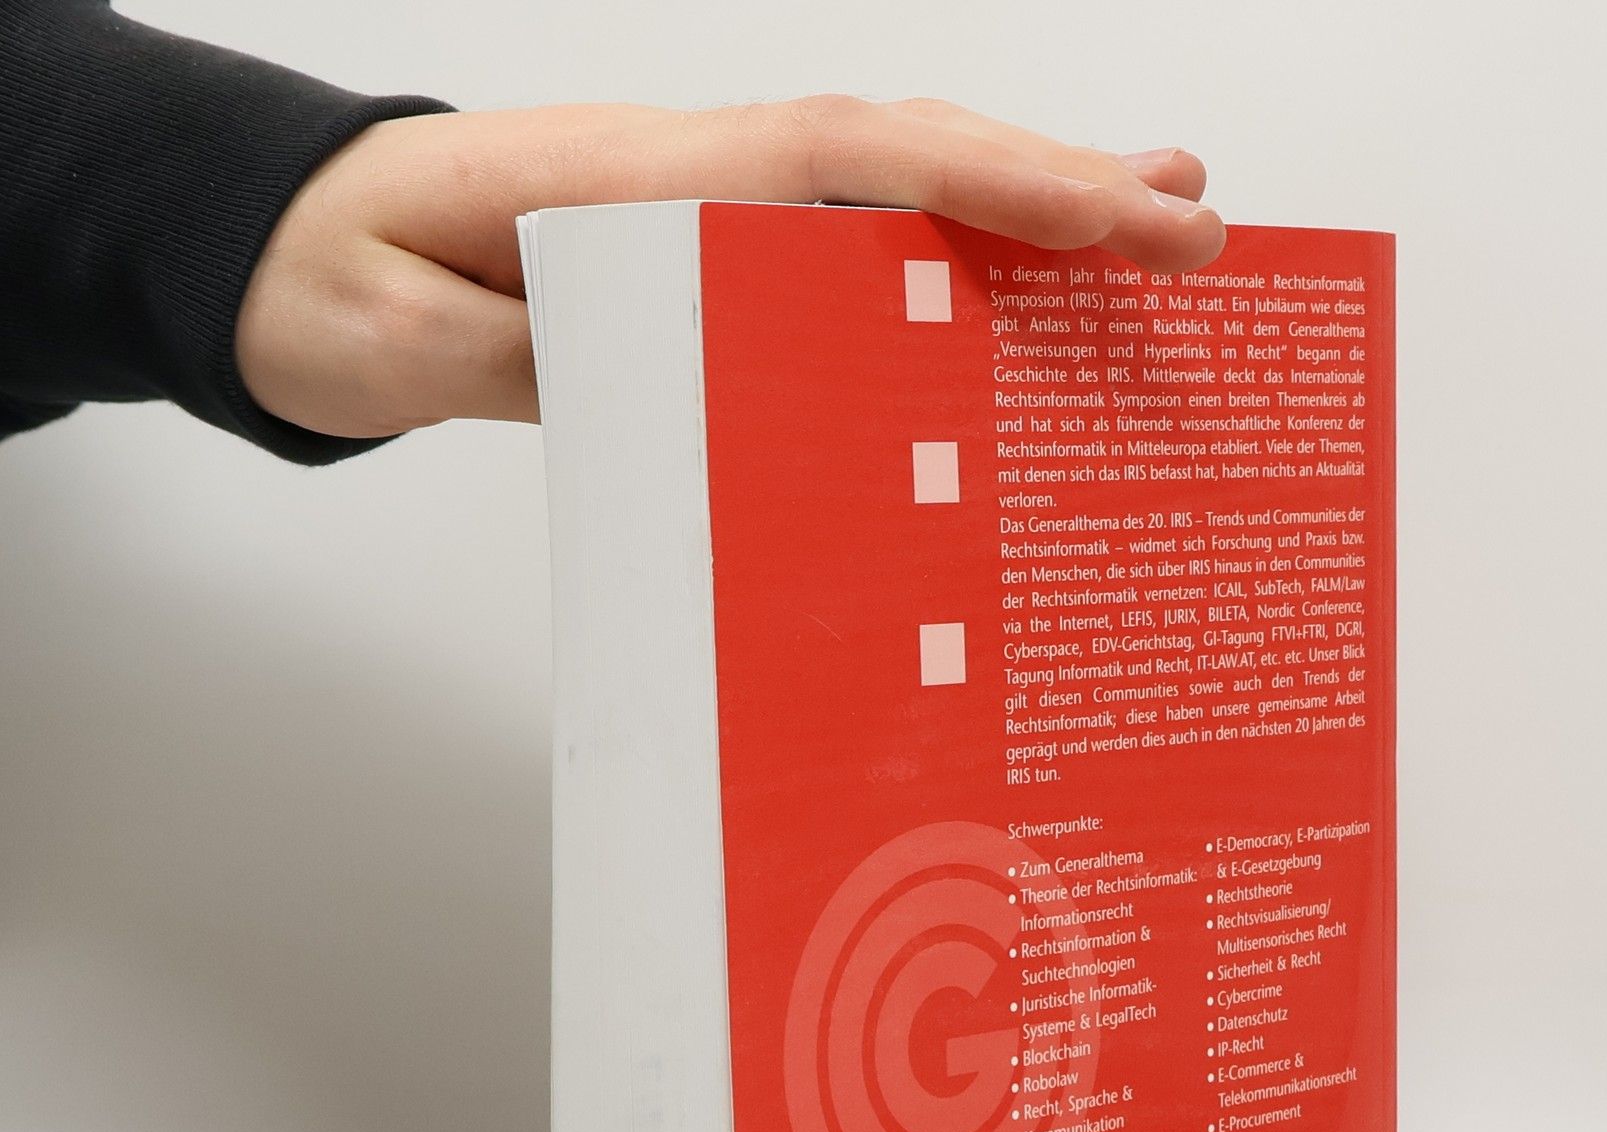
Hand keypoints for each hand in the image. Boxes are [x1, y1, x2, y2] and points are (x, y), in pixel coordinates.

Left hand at [233, 97, 1225, 440]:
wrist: (283, 251)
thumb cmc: (332, 278)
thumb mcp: (391, 333)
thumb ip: (505, 352)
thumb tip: (637, 367)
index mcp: (636, 183)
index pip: (843, 164)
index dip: (986, 185)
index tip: (1111, 219)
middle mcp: (696, 179)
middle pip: (907, 162)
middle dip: (1058, 190)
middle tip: (1197, 227)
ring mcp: (711, 215)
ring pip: (898, 199)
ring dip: (1028, 214)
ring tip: (1158, 239)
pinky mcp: (711, 265)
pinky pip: (854, 255)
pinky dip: (950, 262)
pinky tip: (1015, 296)